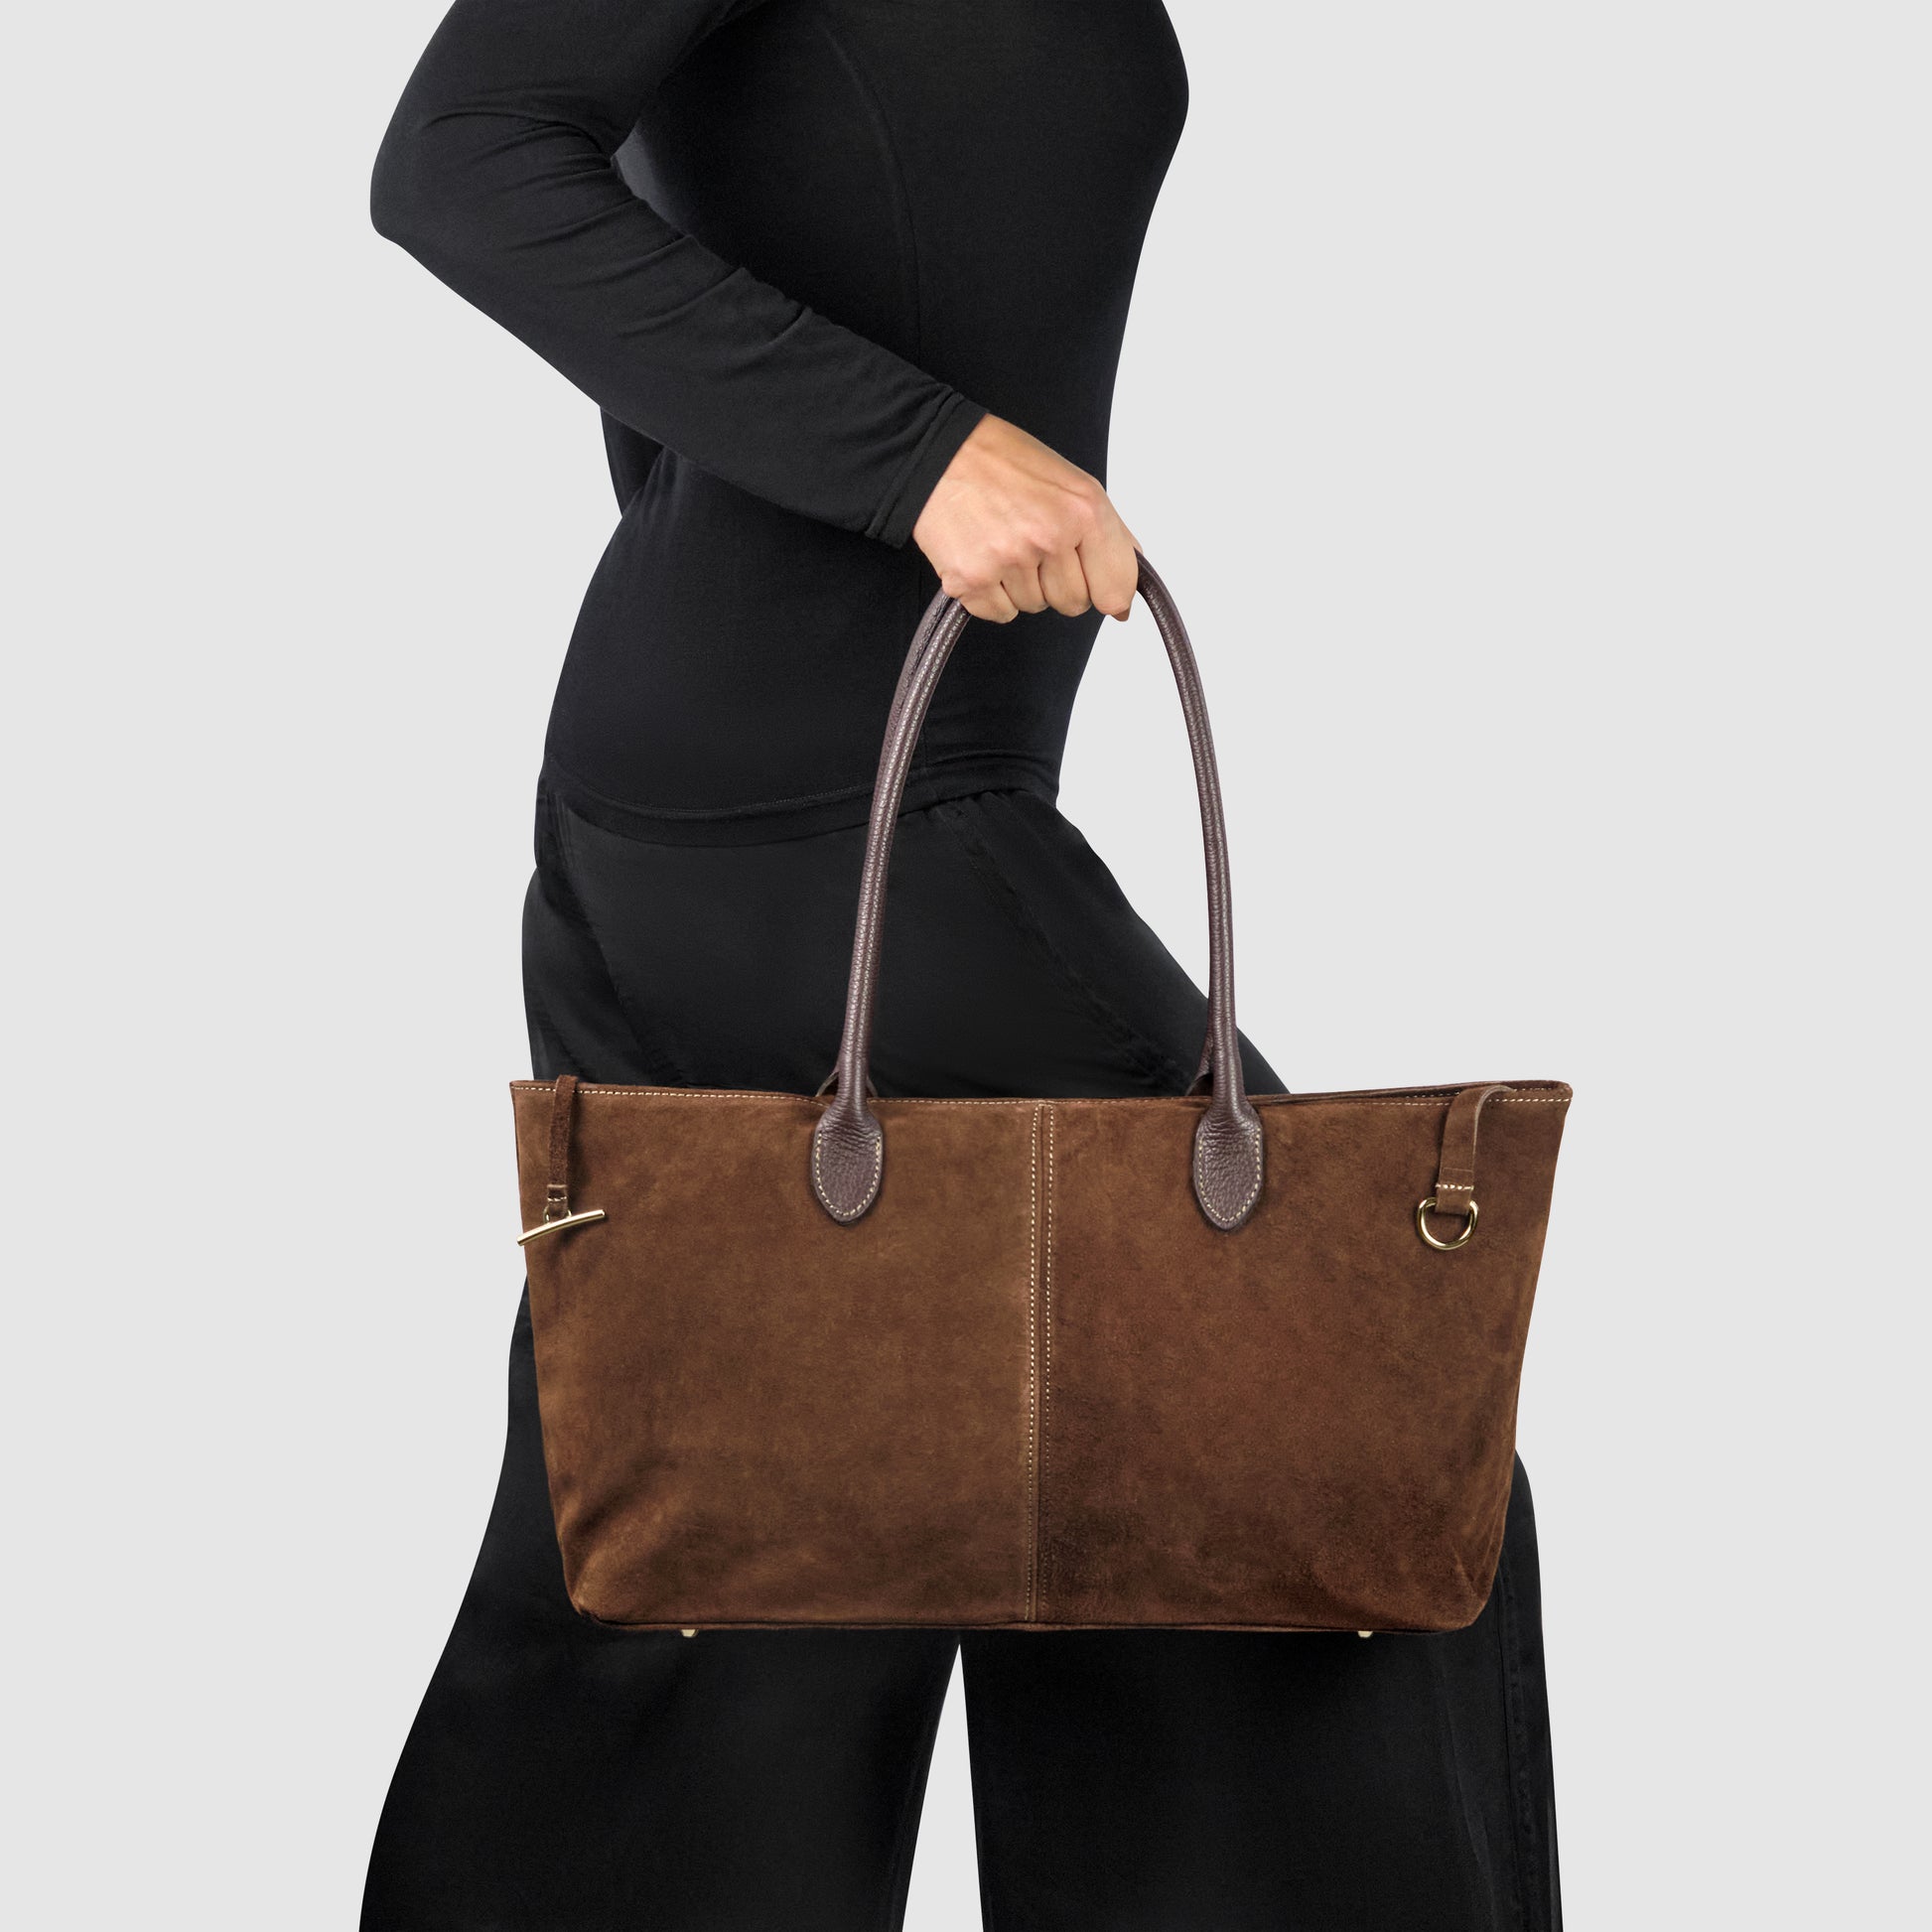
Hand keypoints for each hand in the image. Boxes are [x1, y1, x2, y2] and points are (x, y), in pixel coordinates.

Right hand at [912, 414, 1139, 622]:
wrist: (938, 452)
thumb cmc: (1005, 463)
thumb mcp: (1073, 483)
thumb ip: (1110, 534)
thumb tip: (1129, 591)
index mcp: (1083, 511)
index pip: (1116, 588)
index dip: (1107, 591)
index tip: (1098, 588)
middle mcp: (1049, 537)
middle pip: (1074, 603)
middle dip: (1058, 581)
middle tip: (1034, 544)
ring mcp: (1008, 561)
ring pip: (1035, 607)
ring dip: (1022, 585)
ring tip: (1003, 541)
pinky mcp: (971, 580)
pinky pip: (999, 614)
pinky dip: (992, 594)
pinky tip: (983, 557)